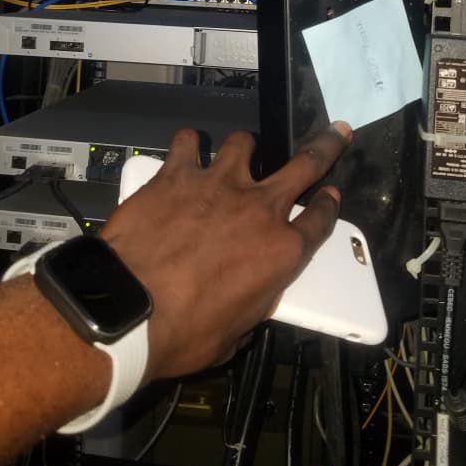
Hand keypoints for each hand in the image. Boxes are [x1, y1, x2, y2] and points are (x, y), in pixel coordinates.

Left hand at [99, 121, 351, 381]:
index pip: (319, 222)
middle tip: (335, 131)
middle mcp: (259, 208)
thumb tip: (248, 294)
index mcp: (281, 252)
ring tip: (238, 150)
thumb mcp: (235, 333)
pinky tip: (186, 149)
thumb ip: (252, 302)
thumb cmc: (184, 334)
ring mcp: (218, 184)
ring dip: (244, 146)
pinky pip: (188, 142)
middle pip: (305, 166)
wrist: (129, 308)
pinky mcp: (177, 174)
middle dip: (325, 146)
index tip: (331, 194)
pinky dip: (189, 144)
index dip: (328, 207)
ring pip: (244, 143)